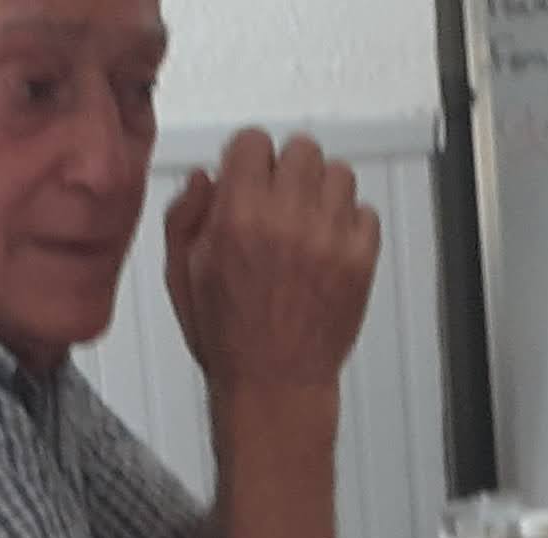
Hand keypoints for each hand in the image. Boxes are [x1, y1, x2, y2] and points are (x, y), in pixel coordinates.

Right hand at [166, 128, 377, 399]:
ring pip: (339, 174)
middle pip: (302, 149)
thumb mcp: (181, 274)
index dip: (249, 159)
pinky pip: (366, 213)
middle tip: (280, 202)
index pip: (254, 141)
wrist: (274, 386)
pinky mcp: (360, 260)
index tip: (249, 179)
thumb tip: (206, 175)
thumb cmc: (228, 338)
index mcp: (239, 215)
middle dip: (287, 171)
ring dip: (322, 192)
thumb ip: (185, 215)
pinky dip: (350, 223)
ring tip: (308, 223)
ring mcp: (330, 238)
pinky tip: (329, 246)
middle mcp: (287, 218)